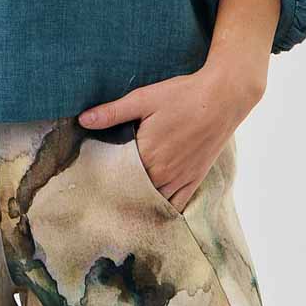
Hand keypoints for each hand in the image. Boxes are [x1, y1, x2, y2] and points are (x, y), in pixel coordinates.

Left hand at [77, 61, 263, 212]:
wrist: (222, 99)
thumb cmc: (182, 95)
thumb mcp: (144, 98)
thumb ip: (112, 112)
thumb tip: (83, 120)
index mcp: (147, 154)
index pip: (116, 175)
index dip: (102, 176)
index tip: (89, 177)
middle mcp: (163, 174)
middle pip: (133, 191)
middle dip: (117, 190)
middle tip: (100, 190)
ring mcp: (180, 180)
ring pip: (152, 202)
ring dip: (137, 201)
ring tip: (120, 200)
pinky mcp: (194, 181)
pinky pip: (175, 206)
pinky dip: (161, 209)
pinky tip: (149, 208)